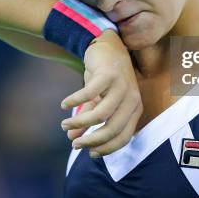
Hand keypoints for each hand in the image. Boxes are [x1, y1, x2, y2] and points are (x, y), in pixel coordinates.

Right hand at [60, 30, 141, 156]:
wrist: (108, 45)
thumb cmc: (105, 77)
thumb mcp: (99, 100)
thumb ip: (88, 119)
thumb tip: (72, 138)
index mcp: (135, 108)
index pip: (124, 136)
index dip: (106, 148)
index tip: (89, 153)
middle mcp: (132, 99)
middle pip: (113, 129)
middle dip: (91, 140)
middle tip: (74, 144)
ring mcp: (122, 86)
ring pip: (100, 115)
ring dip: (80, 123)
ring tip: (65, 125)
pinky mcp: (108, 74)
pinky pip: (89, 94)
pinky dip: (74, 101)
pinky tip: (63, 104)